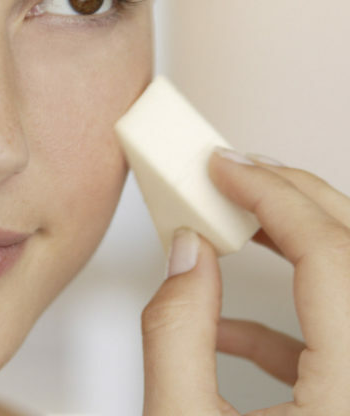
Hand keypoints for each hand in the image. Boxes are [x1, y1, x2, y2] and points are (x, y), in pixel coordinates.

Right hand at [141, 148, 349, 414]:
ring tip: (238, 223)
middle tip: (239, 174)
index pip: (332, 257)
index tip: (224, 169)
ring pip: (348, 285)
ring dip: (297, 247)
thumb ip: (177, 333)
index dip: (273, 198)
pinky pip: (334, 340)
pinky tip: (226, 325)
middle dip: (296, 200)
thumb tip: (186, 254)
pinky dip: (283, 320)